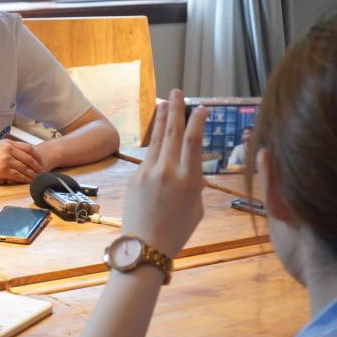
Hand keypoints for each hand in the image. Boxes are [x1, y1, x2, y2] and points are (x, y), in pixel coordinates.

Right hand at [0, 140, 43, 183]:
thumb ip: (5, 149)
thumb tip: (12, 153)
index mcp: (7, 143)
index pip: (28, 148)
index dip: (36, 156)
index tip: (40, 162)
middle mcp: (9, 149)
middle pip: (29, 158)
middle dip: (38, 166)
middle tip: (44, 172)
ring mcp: (6, 159)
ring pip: (25, 168)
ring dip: (33, 174)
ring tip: (39, 179)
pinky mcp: (2, 169)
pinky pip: (18, 175)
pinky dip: (25, 179)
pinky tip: (28, 182)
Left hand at [121, 89, 207, 257]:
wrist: (144, 246)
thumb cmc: (176, 232)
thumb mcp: (195, 209)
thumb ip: (195, 186)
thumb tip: (194, 173)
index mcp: (189, 180)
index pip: (193, 142)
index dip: (197, 121)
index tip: (201, 107)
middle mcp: (168, 171)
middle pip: (173, 133)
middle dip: (176, 110)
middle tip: (176, 91)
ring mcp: (149, 172)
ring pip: (158, 139)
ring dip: (162, 119)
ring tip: (165, 102)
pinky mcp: (135, 176)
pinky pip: (149, 154)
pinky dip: (155, 141)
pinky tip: (157, 132)